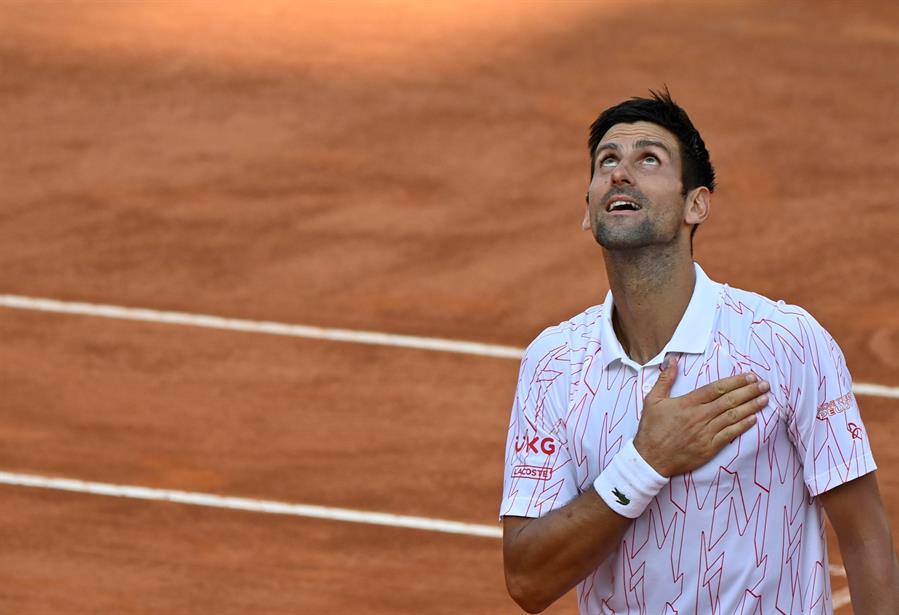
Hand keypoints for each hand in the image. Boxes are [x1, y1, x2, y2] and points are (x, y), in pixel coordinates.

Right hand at [632, 357, 768, 476]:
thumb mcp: (652, 400)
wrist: (650, 459)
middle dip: (749, 391)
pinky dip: (743, 426)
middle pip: (730, 400)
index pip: (717, 388)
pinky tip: (753, 419)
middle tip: (765, 384)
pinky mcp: (709, 448)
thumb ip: (665, 379)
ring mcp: (706, 433)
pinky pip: (730, 435)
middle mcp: (700, 416)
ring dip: (751, 406)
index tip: (749, 376)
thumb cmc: (651, 429)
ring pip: (733, 416)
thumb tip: (672, 360)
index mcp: (688, 403)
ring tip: (765, 399)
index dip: (735, 381)